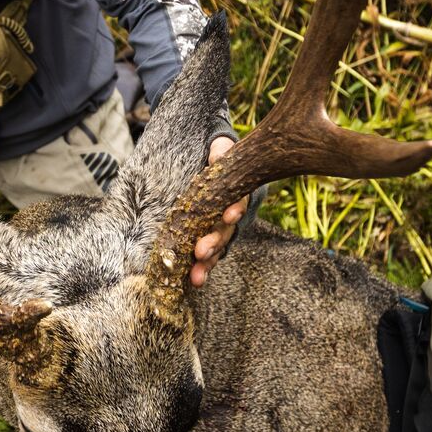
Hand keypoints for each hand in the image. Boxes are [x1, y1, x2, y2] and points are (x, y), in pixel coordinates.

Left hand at [190, 134, 246, 287]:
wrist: (213, 166)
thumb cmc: (219, 158)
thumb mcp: (221, 150)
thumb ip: (221, 152)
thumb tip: (217, 156)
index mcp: (235, 195)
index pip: (238, 204)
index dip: (234, 210)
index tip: (229, 215)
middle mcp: (229, 217)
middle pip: (225, 233)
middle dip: (213, 243)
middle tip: (201, 251)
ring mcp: (217, 230)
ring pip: (216, 250)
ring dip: (206, 263)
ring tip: (196, 277)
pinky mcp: (204, 238)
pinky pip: (205, 256)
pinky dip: (199, 268)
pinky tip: (193, 280)